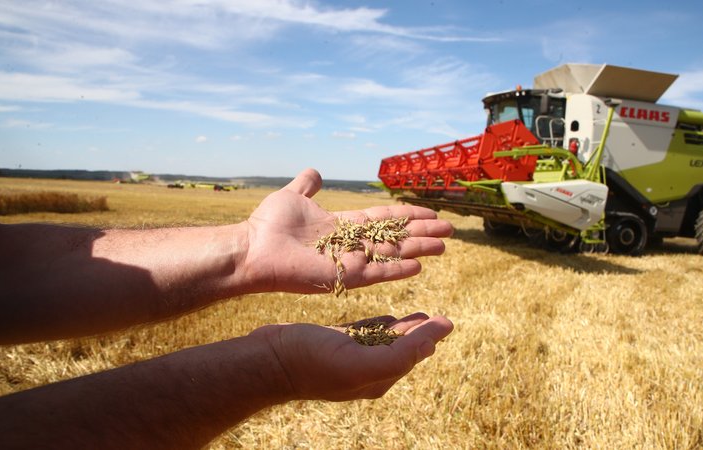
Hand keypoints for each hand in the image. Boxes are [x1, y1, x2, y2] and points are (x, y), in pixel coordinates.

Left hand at [243, 168, 452, 293]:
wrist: (253, 247)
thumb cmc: (267, 225)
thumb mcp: (292, 196)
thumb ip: (307, 186)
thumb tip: (315, 172)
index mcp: (343, 226)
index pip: (383, 220)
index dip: (407, 216)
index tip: (430, 213)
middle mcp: (351, 244)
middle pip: (395, 237)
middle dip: (422, 232)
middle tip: (449, 229)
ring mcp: (350, 261)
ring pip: (393, 254)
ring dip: (419, 249)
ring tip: (444, 245)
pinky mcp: (345, 275)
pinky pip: (378, 272)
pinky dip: (397, 269)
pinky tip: (419, 265)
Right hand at [251, 313, 453, 400]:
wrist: (267, 359)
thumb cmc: (311, 361)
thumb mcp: (359, 361)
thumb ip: (399, 354)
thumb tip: (434, 341)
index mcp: (375, 379)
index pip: (411, 357)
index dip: (429, 339)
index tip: (446, 321)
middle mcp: (364, 371)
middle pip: (401, 349)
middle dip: (420, 333)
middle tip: (438, 316)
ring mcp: (346, 357)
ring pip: (384, 340)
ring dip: (403, 328)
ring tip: (420, 315)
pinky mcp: (331, 343)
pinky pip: (363, 333)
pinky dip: (379, 325)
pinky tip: (386, 318)